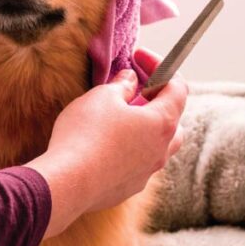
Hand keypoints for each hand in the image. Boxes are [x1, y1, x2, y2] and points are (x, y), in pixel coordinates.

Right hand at [27, 48, 186, 237]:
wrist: (67, 183)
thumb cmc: (86, 134)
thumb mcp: (103, 97)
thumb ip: (122, 86)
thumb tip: (131, 80)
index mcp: (162, 123)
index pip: (177, 88)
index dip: (160, 67)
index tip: (138, 57)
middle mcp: (162, 150)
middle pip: (173, 119)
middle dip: (157, 100)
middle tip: (134, 90)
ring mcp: (147, 172)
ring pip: (157, 145)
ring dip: (144, 128)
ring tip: (120, 118)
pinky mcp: (129, 188)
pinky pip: (138, 164)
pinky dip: (129, 150)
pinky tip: (106, 145)